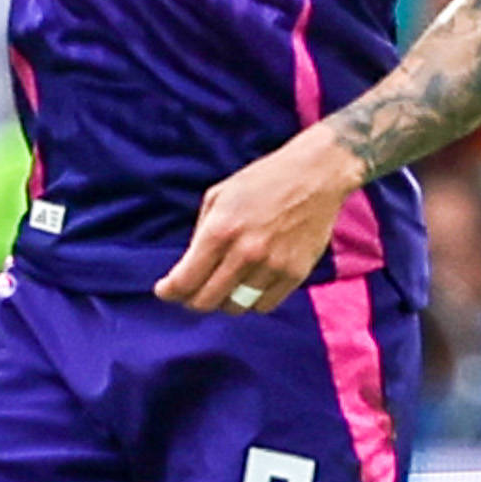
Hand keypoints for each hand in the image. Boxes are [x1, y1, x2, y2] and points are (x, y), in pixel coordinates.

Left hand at [158, 126, 358, 316]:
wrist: (315, 174)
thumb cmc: (262, 180)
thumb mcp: (219, 196)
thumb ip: (201, 234)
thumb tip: (189, 267)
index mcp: (220, 230)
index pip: (185, 280)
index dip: (169, 292)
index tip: (165, 292)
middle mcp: (245, 252)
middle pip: (206, 301)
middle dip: (191, 300)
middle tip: (190, 293)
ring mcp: (272, 266)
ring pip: (235, 306)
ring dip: (223, 301)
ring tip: (222, 288)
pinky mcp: (295, 274)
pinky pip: (264, 305)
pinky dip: (251, 301)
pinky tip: (248, 286)